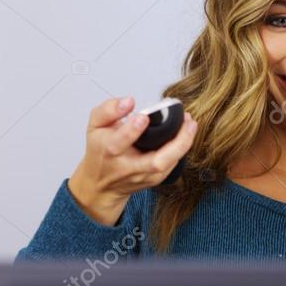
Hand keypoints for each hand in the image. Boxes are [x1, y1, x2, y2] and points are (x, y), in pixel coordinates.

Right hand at [68, 96, 197, 225]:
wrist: (101, 184)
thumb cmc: (99, 151)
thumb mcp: (95, 126)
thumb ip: (108, 110)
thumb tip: (128, 102)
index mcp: (110, 150)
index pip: (121, 142)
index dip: (133, 129)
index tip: (143, 116)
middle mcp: (128, 167)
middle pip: (155, 162)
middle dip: (176, 143)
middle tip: (187, 122)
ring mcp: (143, 176)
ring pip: (168, 166)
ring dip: (184, 145)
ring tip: (191, 125)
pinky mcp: (154, 180)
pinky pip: (172, 165)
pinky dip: (181, 150)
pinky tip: (186, 134)